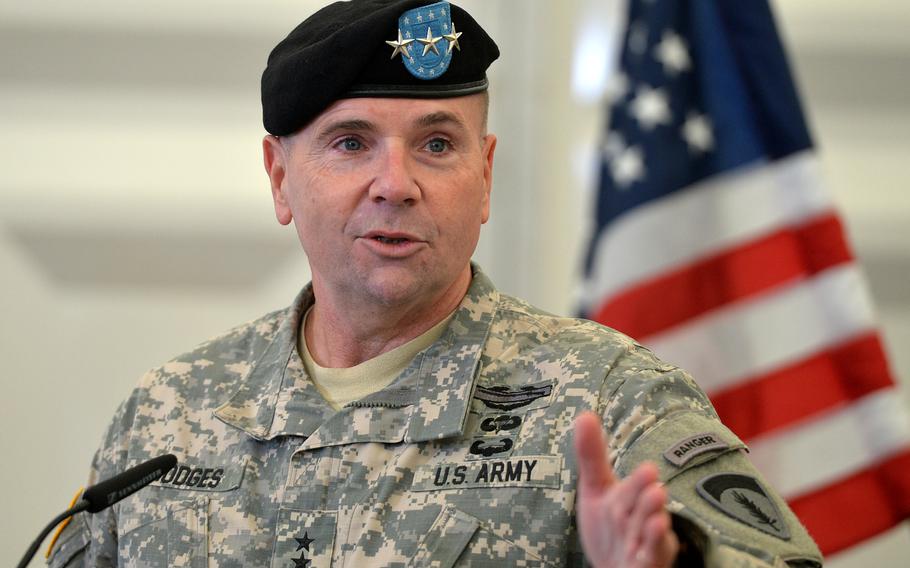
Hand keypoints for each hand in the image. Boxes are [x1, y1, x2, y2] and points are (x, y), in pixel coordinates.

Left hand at [574, 411, 678, 567]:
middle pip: (639, 503)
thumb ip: (592, 456)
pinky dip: (655, 543)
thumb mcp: (595, 490)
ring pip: (650, 528)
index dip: (638, 481)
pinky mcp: (650, 561)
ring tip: (656, 497)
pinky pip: (654, 553)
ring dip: (652, 515)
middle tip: (650, 475)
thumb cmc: (610, 527)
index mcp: (629, 496)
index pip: (630, 486)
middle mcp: (642, 515)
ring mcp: (647, 539)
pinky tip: (657, 530)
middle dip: (643, 491)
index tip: (649, 469)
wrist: (618, 567)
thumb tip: (584, 414)